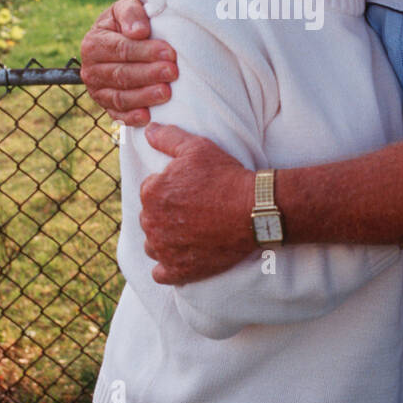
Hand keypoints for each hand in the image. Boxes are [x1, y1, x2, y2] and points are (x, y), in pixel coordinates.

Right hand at [79, 0, 178, 125]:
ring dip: (144, 96)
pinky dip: (131, 118)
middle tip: (173, 72)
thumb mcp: (126, 8)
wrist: (122, 39)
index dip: (145, 51)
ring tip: (166, 93)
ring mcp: (97, 90)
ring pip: (120, 96)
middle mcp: (90, 69)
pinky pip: (117, 115)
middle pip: (121, 74)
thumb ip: (131, 13)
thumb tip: (139, 32)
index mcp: (94, 43)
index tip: (169, 52)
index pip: (121, 49)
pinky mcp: (106, 106)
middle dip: (149, 74)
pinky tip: (148, 116)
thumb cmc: (129, 22)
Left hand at [138, 123, 257, 284]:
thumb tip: (148, 129)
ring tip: (189, 233)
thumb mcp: (198, 147)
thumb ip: (168, 137)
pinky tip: (182, 258)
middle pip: (150, 218)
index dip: (169, 189)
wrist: (254, 210)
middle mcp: (151, 222)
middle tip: (192, 210)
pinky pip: (161, 273)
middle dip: (165, 214)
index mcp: (151, 192)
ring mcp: (164, 249)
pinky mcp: (178, 270)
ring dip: (165, 240)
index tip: (188, 190)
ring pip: (153, 244)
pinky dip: (168, 267)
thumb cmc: (226, 176)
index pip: (149, 191)